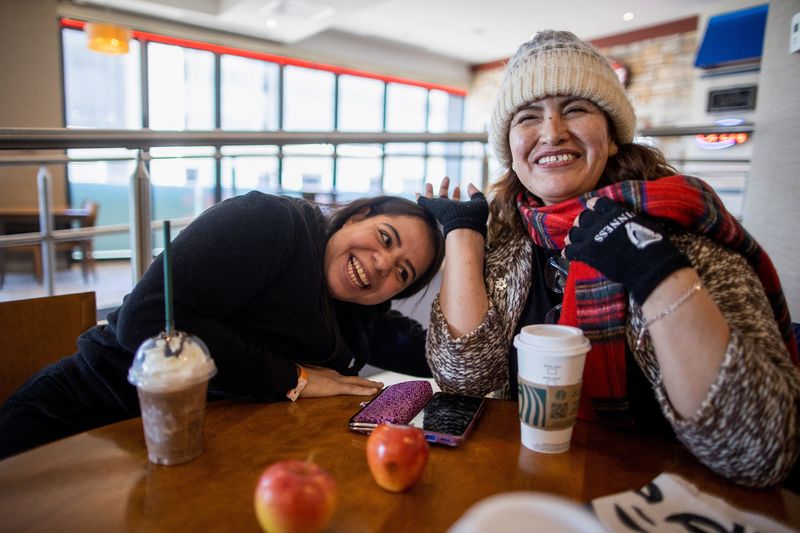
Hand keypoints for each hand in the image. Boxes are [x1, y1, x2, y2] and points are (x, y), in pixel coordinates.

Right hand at [299, 365, 383, 397]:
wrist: (293, 375)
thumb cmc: (296, 379)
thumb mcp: (306, 381)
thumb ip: (312, 384)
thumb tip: (310, 389)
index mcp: (328, 374)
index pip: (345, 379)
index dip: (355, 382)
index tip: (362, 384)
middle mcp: (334, 375)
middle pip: (355, 378)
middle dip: (367, 382)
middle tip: (378, 384)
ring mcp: (336, 380)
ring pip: (358, 382)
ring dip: (370, 385)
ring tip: (380, 387)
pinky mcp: (335, 387)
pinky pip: (354, 389)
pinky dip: (365, 390)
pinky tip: (373, 391)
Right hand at [417, 177, 487, 237]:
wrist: (463, 228)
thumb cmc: (473, 217)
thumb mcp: (478, 201)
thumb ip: (475, 193)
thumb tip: (469, 184)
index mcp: (458, 210)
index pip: (456, 200)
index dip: (456, 193)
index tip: (457, 186)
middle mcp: (448, 211)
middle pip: (444, 198)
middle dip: (444, 188)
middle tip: (446, 178)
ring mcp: (439, 211)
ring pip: (433, 200)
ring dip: (430, 191)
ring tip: (428, 183)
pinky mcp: (432, 209)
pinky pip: (424, 203)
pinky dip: (420, 199)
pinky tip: (417, 193)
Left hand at [564, 197, 689, 303]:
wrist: (647, 265)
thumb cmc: (653, 246)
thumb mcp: (644, 225)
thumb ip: (629, 221)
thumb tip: (627, 224)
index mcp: (616, 213)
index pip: (599, 204)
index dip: (593, 205)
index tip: (589, 205)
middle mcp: (601, 222)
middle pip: (584, 218)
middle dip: (581, 221)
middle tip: (580, 224)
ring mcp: (592, 237)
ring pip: (574, 233)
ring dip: (573, 235)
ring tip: (570, 238)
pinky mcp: (587, 253)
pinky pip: (571, 251)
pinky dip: (568, 252)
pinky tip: (565, 253)